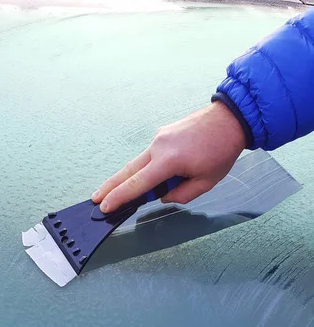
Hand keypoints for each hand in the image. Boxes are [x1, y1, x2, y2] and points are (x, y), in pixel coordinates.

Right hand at [92, 102, 246, 212]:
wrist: (230, 119)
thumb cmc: (222, 150)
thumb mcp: (206, 182)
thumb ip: (182, 195)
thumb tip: (163, 196)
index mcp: (169, 160)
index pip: (138, 184)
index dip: (119, 197)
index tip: (105, 207)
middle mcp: (158, 147)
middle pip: (127, 171)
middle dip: (110, 187)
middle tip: (96, 200)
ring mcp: (158, 138)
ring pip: (136, 163)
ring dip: (124, 178)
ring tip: (111, 192)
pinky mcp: (162, 134)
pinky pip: (149, 155)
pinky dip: (144, 168)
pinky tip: (147, 178)